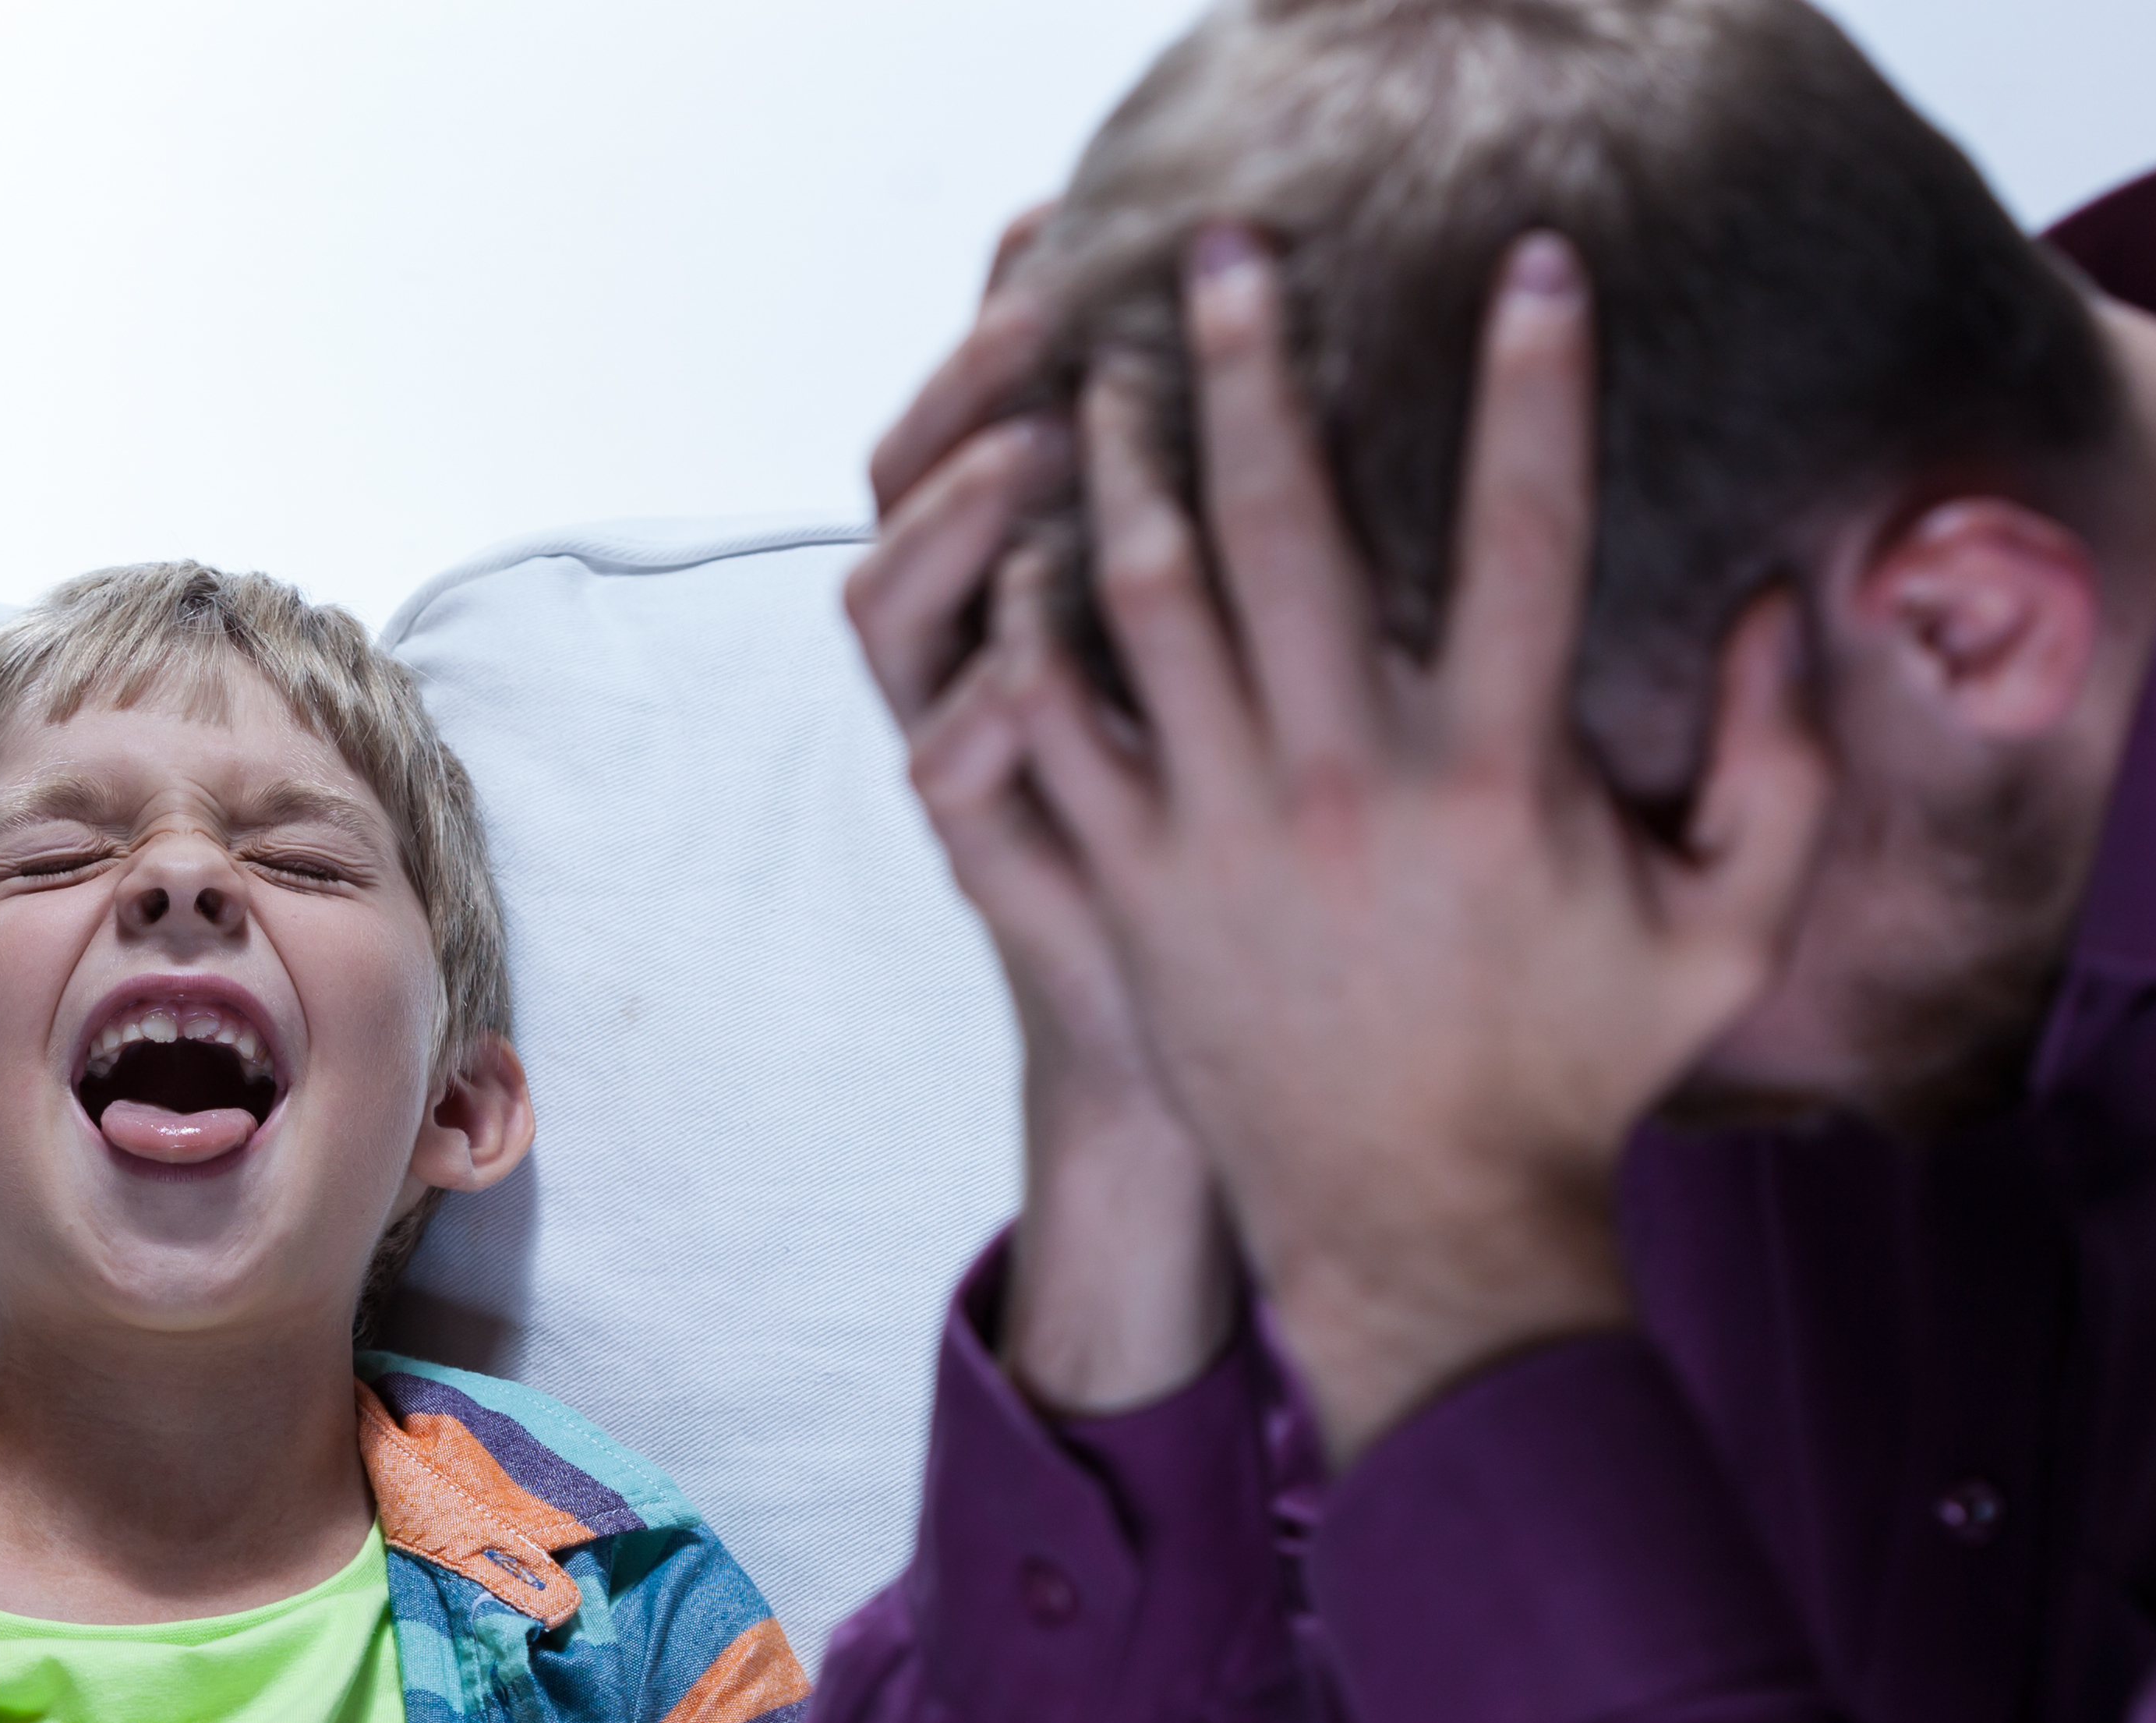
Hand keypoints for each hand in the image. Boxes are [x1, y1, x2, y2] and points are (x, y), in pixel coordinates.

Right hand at [846, 208, 1237, 1412]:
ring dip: (956, 523)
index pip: (983, 420)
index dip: (988, 328)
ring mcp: (970, 756)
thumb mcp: (1239, 691)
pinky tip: (1018, 667)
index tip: (1041, 227)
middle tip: (1038, 320)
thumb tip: (1264, 387)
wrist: (1200, 1061)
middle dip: (959, 388)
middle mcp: (976, 659)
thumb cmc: (1252, 874)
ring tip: (1040, 456)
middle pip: (905, 480)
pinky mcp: (991, 859)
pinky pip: (947, 766)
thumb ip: (1230, 555)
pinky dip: (973, 713)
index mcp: (1034, 601)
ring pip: (891, 603)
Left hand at [999, 228, 1832, 1459]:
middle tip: (1227, 262)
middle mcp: (1345, 783)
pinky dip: (1031, 634)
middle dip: (1255, 374)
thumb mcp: (1722, 932)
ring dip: (1122, 473)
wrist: (1419, 1231)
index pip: (1532, 529)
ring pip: (1145, 606)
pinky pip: (1053, 730)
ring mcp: (1220, 835)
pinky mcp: (1130, 890)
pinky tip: (1028, 555)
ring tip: (1110, 377)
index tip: (1533, 267)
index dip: (1537, 386)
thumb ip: (1779, 767)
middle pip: (1287, 526)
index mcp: (1501, 773)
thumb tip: (1783, 603)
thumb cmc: (1574, 1076)